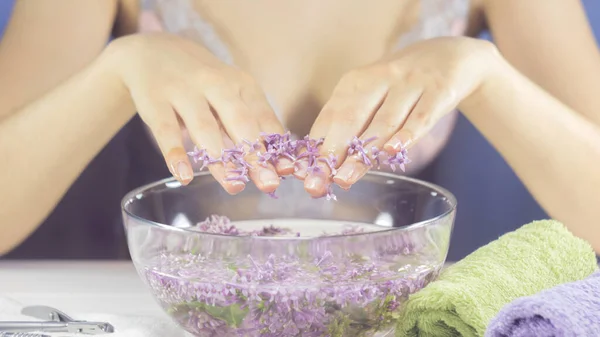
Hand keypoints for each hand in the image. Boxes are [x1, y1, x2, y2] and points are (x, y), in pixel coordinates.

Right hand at [103, 33, 289, 193]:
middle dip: (255, 155)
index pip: (262, 116)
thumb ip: (250, 125)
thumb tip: (278, 166)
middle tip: (268, 184)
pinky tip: (185, 176)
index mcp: (241, 84)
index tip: (287, 171)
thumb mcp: (231, 94)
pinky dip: (176, 154)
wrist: (152, 51)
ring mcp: (184, 90)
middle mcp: (216, 83)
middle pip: (239, 122)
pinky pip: (166, 130)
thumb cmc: (202, 83)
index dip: (276, 145)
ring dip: (221, 159)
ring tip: (234, 186)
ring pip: (205, 128)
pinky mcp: (155, 100)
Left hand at [301, 37, 500, 196]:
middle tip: (317, 181)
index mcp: (355, 82)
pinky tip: (393, 152)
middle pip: (351, 118)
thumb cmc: (399, 87)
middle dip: (331, 152)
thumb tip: (320, 163)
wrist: (449, 56)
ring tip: (345, 178)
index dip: (315, 146)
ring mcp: (410, 84)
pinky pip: (420, 117)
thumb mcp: (371, 97)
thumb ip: (349, 125)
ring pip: (383, 121)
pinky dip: (406, 135)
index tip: (302, 173)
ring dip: (363, 153)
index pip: (330, 116)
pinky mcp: (439, 91)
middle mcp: (380, 78)